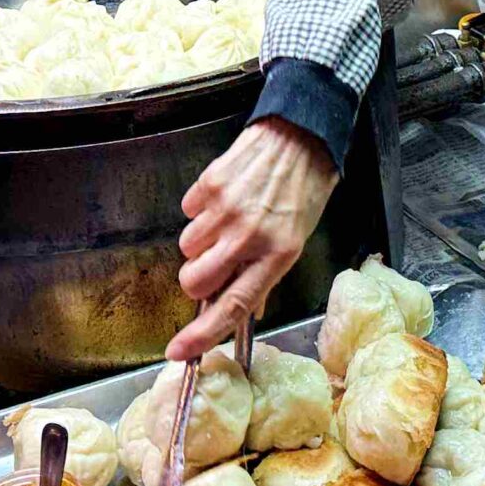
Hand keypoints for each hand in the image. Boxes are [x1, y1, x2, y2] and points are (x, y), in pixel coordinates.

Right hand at [170, 118, 338, 357]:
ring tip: (227, 220)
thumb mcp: (298, 240)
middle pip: (194, 282)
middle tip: (216, 263)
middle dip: (197, 280)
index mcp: (277, 256)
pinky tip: (225, 197)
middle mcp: (249, 236)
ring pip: (187, 248)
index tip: (178, 352)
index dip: (201, 335)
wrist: (302, 134)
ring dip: (201, 242)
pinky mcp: (210, 184)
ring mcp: (226, 209)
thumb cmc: (305, 189)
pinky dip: (200, 210)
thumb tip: (243, 309)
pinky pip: (188, 212)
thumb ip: (266, 276)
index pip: (232, 307)